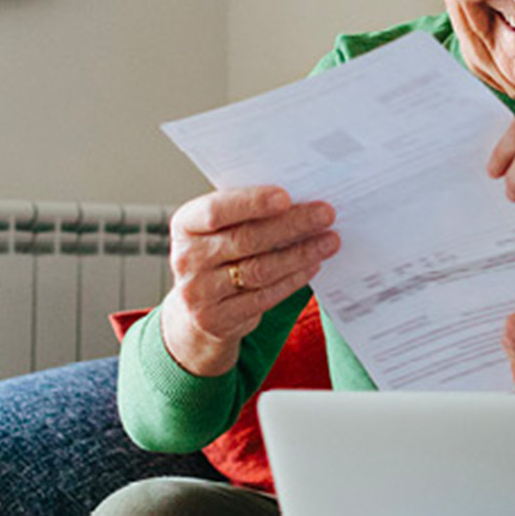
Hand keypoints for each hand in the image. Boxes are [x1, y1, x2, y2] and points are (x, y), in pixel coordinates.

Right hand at [159, 187, 339, 376]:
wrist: (196, 308)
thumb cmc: (218, 254)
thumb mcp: (220, 229)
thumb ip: (247, 213)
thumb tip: (300, 199)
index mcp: (185, 225)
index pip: (216, 210)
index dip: (251, 203)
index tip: (286, 196)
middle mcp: (187, 258)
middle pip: (245, 239)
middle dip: (291, 225)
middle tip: (325, 214)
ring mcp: (199, 292)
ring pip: (260, 270)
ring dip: (300, 254)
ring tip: (329, 240)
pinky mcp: (217, 319)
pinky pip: (264, 297)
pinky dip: (294, 280)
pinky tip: (313, 264)